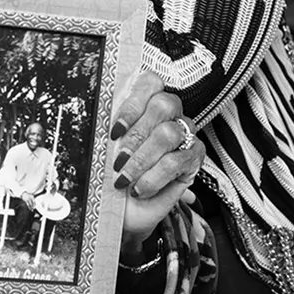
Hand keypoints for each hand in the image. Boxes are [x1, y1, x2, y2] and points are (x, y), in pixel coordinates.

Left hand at [109, 71, 204, 250]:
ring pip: (168, 134)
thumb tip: (98, 118)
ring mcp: (185, 133)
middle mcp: (171, 113)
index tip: (115, 131)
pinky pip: (176, 161)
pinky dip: (154, 177)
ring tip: (124, 179)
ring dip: (142, 159)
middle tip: (118, 160)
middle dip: (136, 135)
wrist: (128, 210)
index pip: (150, 83)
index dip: (132, 105)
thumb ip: (111, 131)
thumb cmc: (117, 173)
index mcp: (148, 102)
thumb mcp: (108, 149)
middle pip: (163, 105)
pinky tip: (140, 189)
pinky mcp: (194, 156)